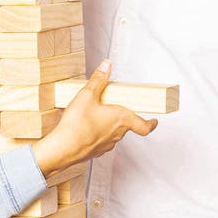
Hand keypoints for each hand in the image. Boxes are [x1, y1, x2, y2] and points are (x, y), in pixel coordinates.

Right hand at [33, 60, 156, 176]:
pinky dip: (96, 133)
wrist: (63, 148)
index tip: (155, 121)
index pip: (144, 126)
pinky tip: (84, 127)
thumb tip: (106, 65)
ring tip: (94, 114)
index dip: (151, 124)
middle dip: (121, 116)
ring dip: (108, 124)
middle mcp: (117, 134)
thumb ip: (98, 80)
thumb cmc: (77, 124)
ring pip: (113, 133)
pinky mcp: (95, 151)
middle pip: (126, 125)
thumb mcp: (86, 95)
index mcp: (121, 119)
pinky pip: (100, 140)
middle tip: (113, 106)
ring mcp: (107, 145)